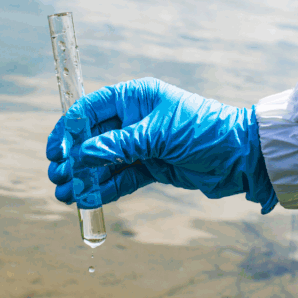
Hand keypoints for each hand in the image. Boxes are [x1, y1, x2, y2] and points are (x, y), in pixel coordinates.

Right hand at [45, 78, 277, 213]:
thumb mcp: (157, 135)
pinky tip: (86, 200)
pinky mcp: (152, 167)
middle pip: (93, 138)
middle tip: (57, 177)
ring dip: (84, 178)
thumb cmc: (202, 131)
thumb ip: (118, 145)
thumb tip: (81, 155)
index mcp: (135, 97)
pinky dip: (104, 189)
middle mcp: (135, 118)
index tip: (56, 152)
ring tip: (64, 195)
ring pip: (104, 161)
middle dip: (74, 159)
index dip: (69, 130)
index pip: (91, 110)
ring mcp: (142, 144)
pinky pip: (121, 178)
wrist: (241, 156)